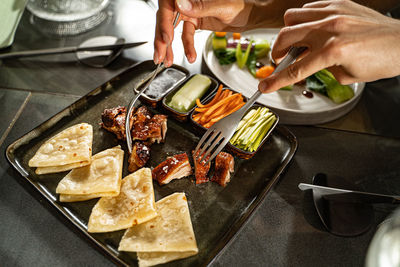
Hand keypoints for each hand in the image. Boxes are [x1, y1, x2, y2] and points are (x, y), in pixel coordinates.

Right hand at [154, 0, 254, 65]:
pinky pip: (185, 36)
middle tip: (160, 54)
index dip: (165, 22)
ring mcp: (189, 12)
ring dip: (169, 47)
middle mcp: (187, 1)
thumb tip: (181, 5)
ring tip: (166, 60)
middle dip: (161, 38)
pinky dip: (186, 47)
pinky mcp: (193, 22)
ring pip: (173, 29)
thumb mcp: (221, 7)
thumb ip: (200, 6)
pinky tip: (189, 56)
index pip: (168, 5)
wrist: (250, 16)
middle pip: (167, 19)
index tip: (167, 38)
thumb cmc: (240, 6)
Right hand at [258, 0, 399, 92]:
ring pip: (292, 17)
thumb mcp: (346, 75)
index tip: (264, 86)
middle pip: (285, 38)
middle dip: (277, 52)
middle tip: (281, 60)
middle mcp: (330, 29)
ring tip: (296, 41)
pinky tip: (311, 28)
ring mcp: (333, 13)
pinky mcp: (339, 3)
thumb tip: (308, 63)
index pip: (295, 70)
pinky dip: (305, 19)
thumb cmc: (382, 60)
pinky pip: (309, 7)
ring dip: (288, 32)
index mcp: (332, 51)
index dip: (276, 81)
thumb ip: (321, 68)